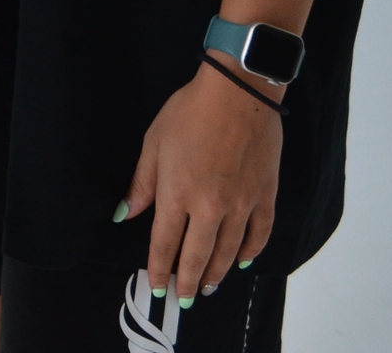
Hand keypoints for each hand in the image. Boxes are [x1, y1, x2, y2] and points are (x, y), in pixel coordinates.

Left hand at [118, 63, 280, 305]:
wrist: (237, 93)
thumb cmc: (189, 113)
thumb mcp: (154, 143)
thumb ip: (142, 184)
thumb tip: (126, 215)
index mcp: (178, 195)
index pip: (165, 244)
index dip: (159, 269)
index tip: (156, 286)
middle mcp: (210, 208)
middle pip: (197, 256)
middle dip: (187, 281)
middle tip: (183, 298)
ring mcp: (241, 205)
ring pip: (228, 252)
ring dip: (217, 273)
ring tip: (208, 287)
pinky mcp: (265, 196)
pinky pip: (259, 234)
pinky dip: (251, 251)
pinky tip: (244, 260)